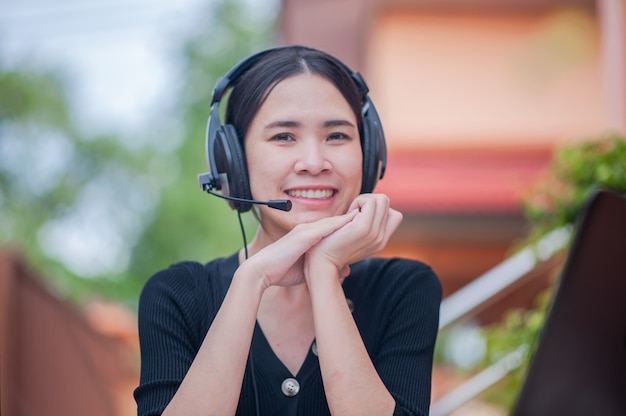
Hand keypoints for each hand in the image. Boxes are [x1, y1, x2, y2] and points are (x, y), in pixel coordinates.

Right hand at [240, 210, 358, 287]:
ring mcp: (304, 231)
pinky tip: (351, 222)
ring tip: (366, 214)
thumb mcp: (307, 271)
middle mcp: (307, 230)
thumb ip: (324, 268)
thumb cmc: (280, 272)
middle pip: (334, 222)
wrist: (260, 271)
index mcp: (308, 237)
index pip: (332, 229)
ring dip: (348, 219)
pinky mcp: (302, 237)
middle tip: (371, 215)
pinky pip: (323, 228)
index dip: (348, 227)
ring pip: (331, 222)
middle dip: (352, 219)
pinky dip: (337, 225)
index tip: (365, 225)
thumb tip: (346, 271)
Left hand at [305, 194, 402, 272]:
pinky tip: (347, 215)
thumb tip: (359, 211)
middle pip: (386, 203)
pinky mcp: (364, 228)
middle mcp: (381, 239)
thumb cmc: (329, 247)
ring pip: (381, 200)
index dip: (374, 209)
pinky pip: (371, 202)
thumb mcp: (351, 237)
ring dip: (363, 201)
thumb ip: (361, 226)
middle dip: (368, 201)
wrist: (321, 263)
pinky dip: (358, 201)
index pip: (393, 215)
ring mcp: (375, 234)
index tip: (357, 218)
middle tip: (352, 214)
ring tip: (350, 215)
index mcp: (379, 241)